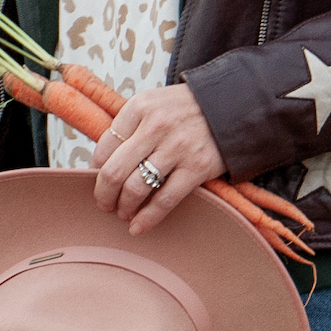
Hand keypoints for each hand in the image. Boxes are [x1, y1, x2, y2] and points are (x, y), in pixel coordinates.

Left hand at [90, 84, 226, 235]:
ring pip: (136, 188)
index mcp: (140, 107)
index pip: (104, 146)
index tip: (98, 181)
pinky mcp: (196, 168)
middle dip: (103, 194)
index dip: (95, 170)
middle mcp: (156, 126)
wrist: (234, 106)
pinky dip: (148, 218)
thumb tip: (102, 163)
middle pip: (114, 171)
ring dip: (124, 207)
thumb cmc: (186, 109)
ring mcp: (177, 147)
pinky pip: (165, 200)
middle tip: (103, 204)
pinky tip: (138, 226)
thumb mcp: (154, 104)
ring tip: (123, 213)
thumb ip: (130, 127)